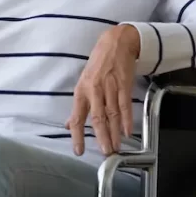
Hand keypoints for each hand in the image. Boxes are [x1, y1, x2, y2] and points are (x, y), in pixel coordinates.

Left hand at [66, 25, 140, 155]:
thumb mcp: (83, 82)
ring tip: (115, 148)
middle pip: (97, 118)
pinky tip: (127, 132)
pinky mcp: (123, 84)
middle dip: (101, 137)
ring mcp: (110, 87)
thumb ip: (78, 106)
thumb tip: (69, 124)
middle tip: (104, 153)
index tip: (78, 150)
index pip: (78, 116)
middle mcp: (94, 90)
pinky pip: (124, 105)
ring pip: (112, 114)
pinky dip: (126, 120)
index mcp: (82, 91)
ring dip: (114, 133)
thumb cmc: (98, 64)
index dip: (77, 134)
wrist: (116, 43)